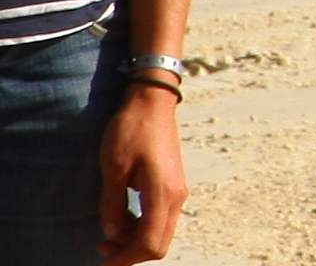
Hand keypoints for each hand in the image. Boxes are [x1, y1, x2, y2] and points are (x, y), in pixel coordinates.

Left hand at [96, 81, 182, 265]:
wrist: (152, 102)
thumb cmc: (131, 130)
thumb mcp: (113, 168)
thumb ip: (112, 205)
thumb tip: (111, 235)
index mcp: (163, 193)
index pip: (149, 243)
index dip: (125, 259)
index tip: (102, 261)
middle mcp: (176, 196)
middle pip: (159, 243)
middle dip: (131, 254)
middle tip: (102, 249)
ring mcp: (177, 190)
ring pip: (160, 232)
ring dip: (135, 241)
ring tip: (108, 234)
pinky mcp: (172, 185)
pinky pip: (160, 218)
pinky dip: (141, 227)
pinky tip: (122, 218)